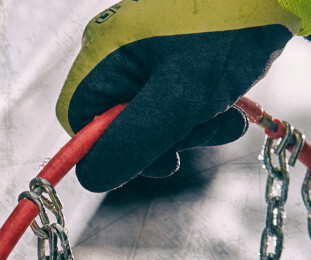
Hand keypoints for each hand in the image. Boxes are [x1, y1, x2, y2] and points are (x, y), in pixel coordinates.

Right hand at [55, 0, 310, 190]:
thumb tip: (90, 180)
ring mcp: (146, 54)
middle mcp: (116, 53)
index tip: (158, 157)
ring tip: (224, 117)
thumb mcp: (178, 98)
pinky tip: (230, 108)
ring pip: (152, 120)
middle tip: (199, 133)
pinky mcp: (175, 58)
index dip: (113, 152)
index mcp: (102, 55)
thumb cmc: (228, 29)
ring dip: (191, 133)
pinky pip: (175, 103)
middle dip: (162, 143)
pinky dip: (202, 115)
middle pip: (118, 127)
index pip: (80, 125)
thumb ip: (132, 142)